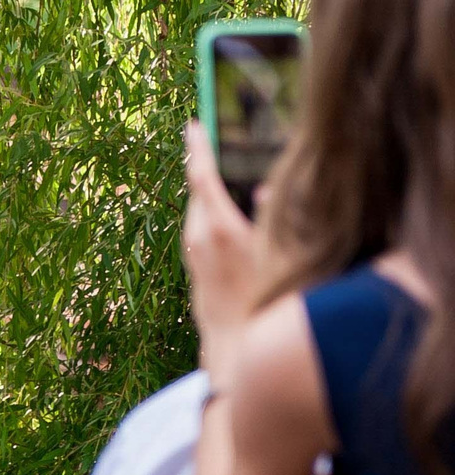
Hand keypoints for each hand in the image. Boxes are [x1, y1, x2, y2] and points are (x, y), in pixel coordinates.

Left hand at [182, 119, 259, 375]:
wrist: (237, 351)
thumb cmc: (267, 303)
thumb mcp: (282, 255)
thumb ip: (277, 217)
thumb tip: (268, 188)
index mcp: (218, 229)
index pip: (202, 177)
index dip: (197, 147)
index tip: (193, 123)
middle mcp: (197, 239)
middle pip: (198, 191)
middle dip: (206, 167)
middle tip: (214, 140)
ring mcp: (192, 256)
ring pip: (198, 212)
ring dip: (210, 194)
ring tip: (225, 174)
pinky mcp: (193, 270)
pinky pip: (200, 231)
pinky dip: (210, 216)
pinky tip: (229, 216)